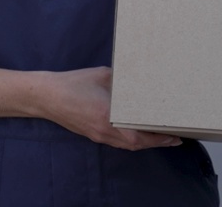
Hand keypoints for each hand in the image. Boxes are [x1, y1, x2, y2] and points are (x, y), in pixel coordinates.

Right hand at [39, 67, 182, 150]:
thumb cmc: (73, 83)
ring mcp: (98, 135)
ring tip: (161, 136)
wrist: (46, 96)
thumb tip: (137, 80)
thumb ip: (122, 81)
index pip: (139, 135)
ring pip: (127, 145)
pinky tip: (138, 133)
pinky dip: (132, 141)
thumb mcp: (102, 76)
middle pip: (136, 145)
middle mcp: (105, 131)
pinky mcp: (92, 134)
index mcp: (108, 116)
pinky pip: (117, 142)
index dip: (158, 137)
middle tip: (174, 138)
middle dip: (157, 142)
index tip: (175, 135)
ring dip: (145, 143)